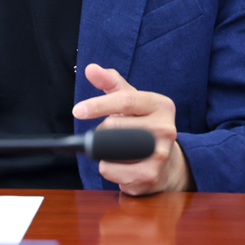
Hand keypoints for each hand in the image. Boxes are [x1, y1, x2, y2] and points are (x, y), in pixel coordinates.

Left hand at [71, 64, 194, 195]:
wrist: (166, 162)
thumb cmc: (144, 125)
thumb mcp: (131, 100)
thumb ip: (110, 83)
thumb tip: (90, 68)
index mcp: (161, 105)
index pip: (125, 100)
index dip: (98, 105)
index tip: (78, 110)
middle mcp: (166, 128)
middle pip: (114, 126)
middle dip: (102, 130)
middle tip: (109, 133)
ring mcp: (160, 154)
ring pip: (110, 150)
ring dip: (104, 150)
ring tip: (117, 150)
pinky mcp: (150, 176)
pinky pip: (110, 170)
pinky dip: (107, 167)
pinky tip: (121, 165)